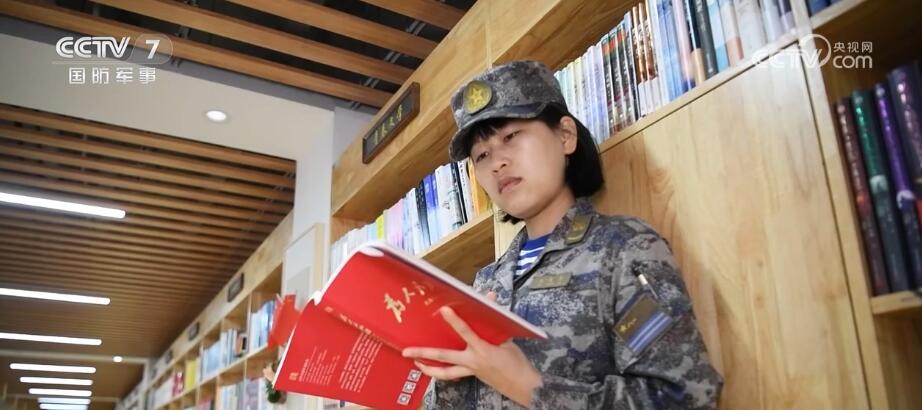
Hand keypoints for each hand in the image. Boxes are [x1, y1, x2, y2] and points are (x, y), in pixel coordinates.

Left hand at [402, 292, 542, 407]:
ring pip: (444, 372)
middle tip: (406, 351)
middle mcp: (472, 360)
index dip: (454, 321)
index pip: (465, 331)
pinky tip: (435, 367)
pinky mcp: (472, 375)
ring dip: (429, 369)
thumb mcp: (508, 339)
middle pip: (443, 357)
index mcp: (482, 349)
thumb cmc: (517, 361)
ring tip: (416, 364)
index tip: (444, 310)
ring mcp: (470, 370)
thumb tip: (489, 297)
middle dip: (423, 353)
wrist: (523, 385)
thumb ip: (496, 318)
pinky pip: (453, 374)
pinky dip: (443, 371)